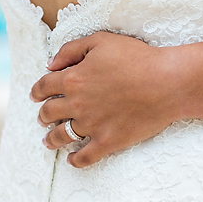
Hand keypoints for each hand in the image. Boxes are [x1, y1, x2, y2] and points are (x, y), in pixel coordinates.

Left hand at [29, 31, 186, 167]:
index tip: (35, 96)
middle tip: (41, 118)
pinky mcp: (108, 141)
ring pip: (61, 136)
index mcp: (73, 79)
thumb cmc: (137, 58)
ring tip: (48, 142)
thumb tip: (50, 64)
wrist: (168, 82)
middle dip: (42, 116)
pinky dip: (75, 160)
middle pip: (49, 113)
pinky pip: (85, 157)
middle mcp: (77, 104)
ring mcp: (92, 125)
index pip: (44, 87)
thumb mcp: (101, 41)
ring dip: (51, 139)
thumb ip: (71, 50)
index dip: (36, 91)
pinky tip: (72, 160)